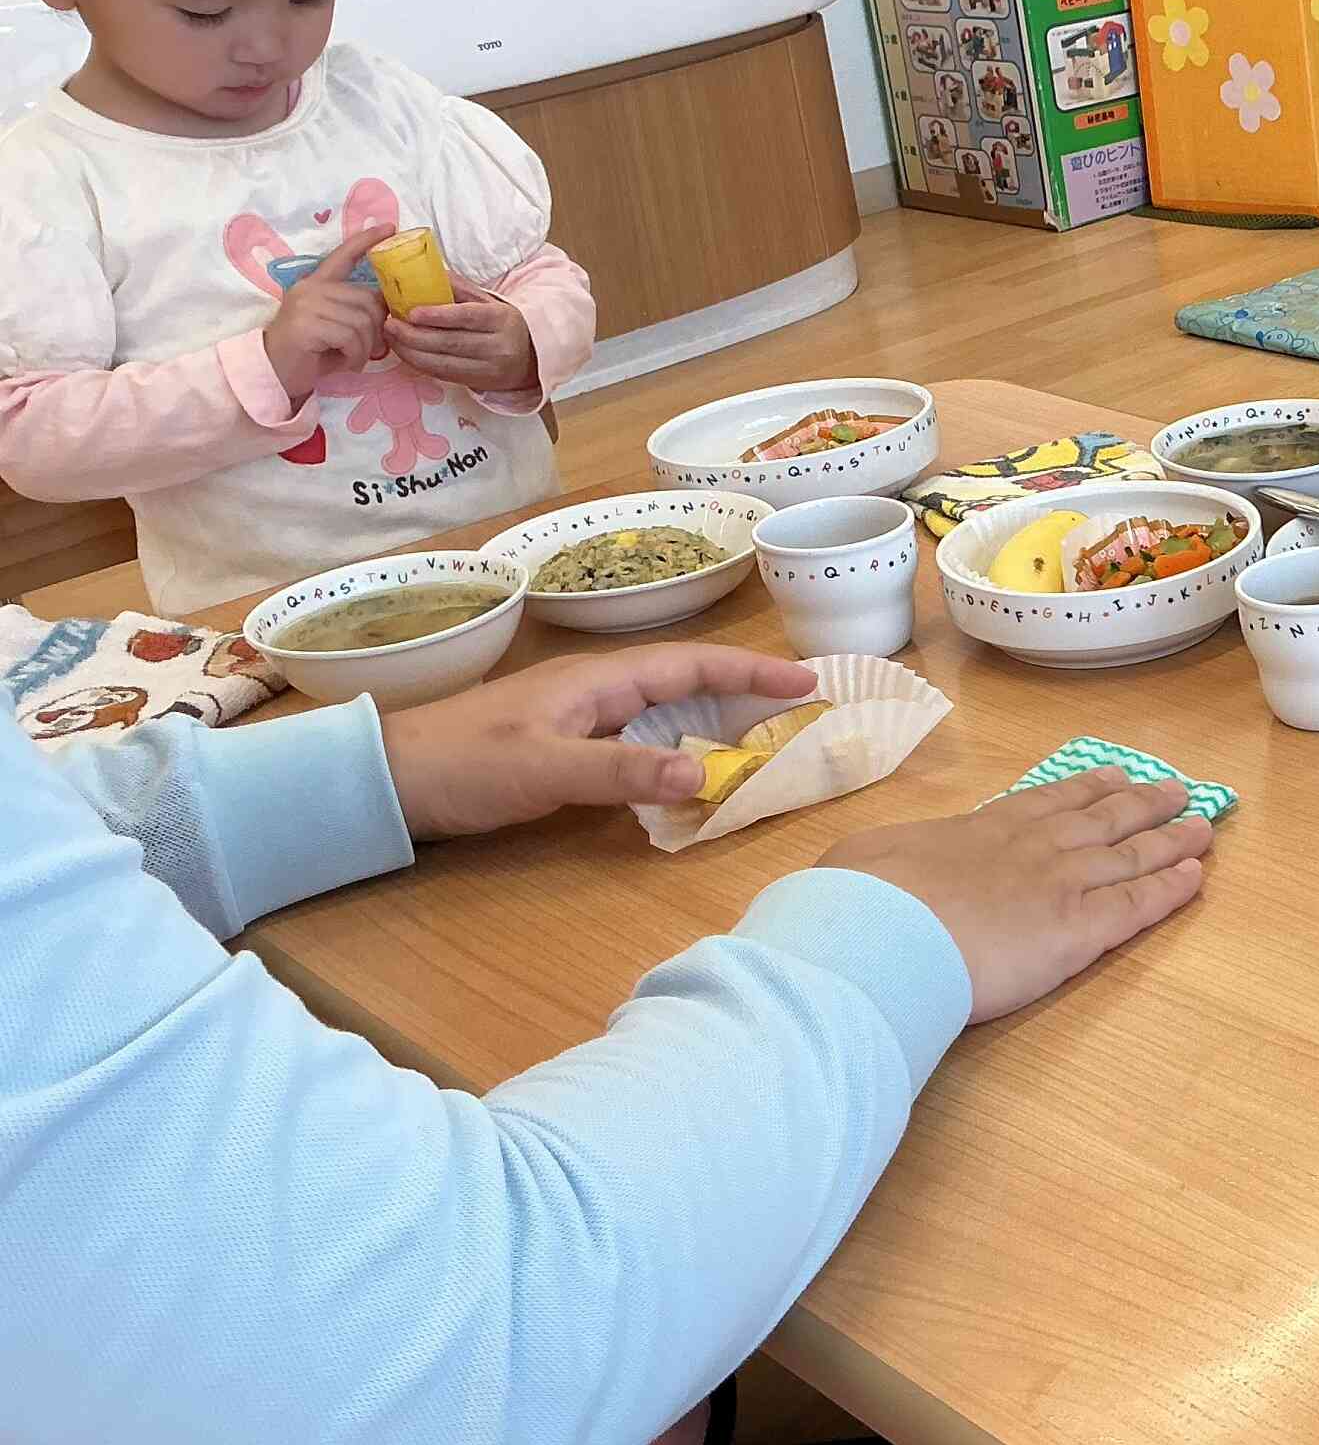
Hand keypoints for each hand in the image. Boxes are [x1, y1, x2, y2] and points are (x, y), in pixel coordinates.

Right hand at [262, 225, 388, 404]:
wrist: (274, 374)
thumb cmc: (310, 353)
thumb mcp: (336, 327)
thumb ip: (356, 311)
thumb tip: (389, 308)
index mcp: (316, 284)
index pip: (343, 256)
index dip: (366, 241)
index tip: (389, 227)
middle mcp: (311, 288)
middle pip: (368, 300)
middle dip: (376, 329)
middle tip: (366, 348)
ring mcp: (307, 304)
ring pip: (363, 321)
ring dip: (365, 347)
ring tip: (352, 358)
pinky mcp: (307, 324)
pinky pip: (352, 338)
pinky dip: (356, 356)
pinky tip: (345, 363)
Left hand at [380, 644, 819, 840]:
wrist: (385, 780)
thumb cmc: (462, 766)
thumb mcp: (545, 771)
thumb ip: (624, 772)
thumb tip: (708, 773)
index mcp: (597, 680)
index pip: (692, 664)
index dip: (752, 671)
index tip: (808, 681)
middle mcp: (596, 689)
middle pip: (688, 678)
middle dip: (747, 687)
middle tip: (804, 705)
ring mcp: (580, 716)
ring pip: (667, 706)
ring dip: (717, 714)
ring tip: (767, 732)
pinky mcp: (565, 744)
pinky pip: (643, 736)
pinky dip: (681, 745)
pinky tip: (692, 769)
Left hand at [385, 279, 540, 394]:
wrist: (530, 358)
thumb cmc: (501, 324)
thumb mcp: (488, 301)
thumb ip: (459, 289)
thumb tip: (424, 274)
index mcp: (501, 320)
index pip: (468, 317)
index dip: (439, 316)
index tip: (411, 313)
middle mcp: (499, 347)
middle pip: (451, 343)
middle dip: (414, 335)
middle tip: (389, 324)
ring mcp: (489, 369)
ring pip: (443, 363)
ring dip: (411, 351)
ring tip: (391, 337)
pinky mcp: (478, 384)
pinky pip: (443, 375)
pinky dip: (419, 364)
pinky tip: (404, 352)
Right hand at [819, 770, 1212, 1023]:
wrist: (884, 932)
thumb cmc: (864, 899)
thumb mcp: (867, 859)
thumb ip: (892, 860)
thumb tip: (884, 869)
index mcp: (984, 827)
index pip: (1049, 802)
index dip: (1088, 789)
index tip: (1114, 776)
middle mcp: (1035, 846)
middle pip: (1104, 818)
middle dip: (1143, 802)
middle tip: (1175, 789)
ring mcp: (1063, 883)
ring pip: (1133, 853)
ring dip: (1171, 838)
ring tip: (1202, 824)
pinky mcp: (1081, 929)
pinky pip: (1139, 904)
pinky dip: (1172, 888)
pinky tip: (1195, 876)